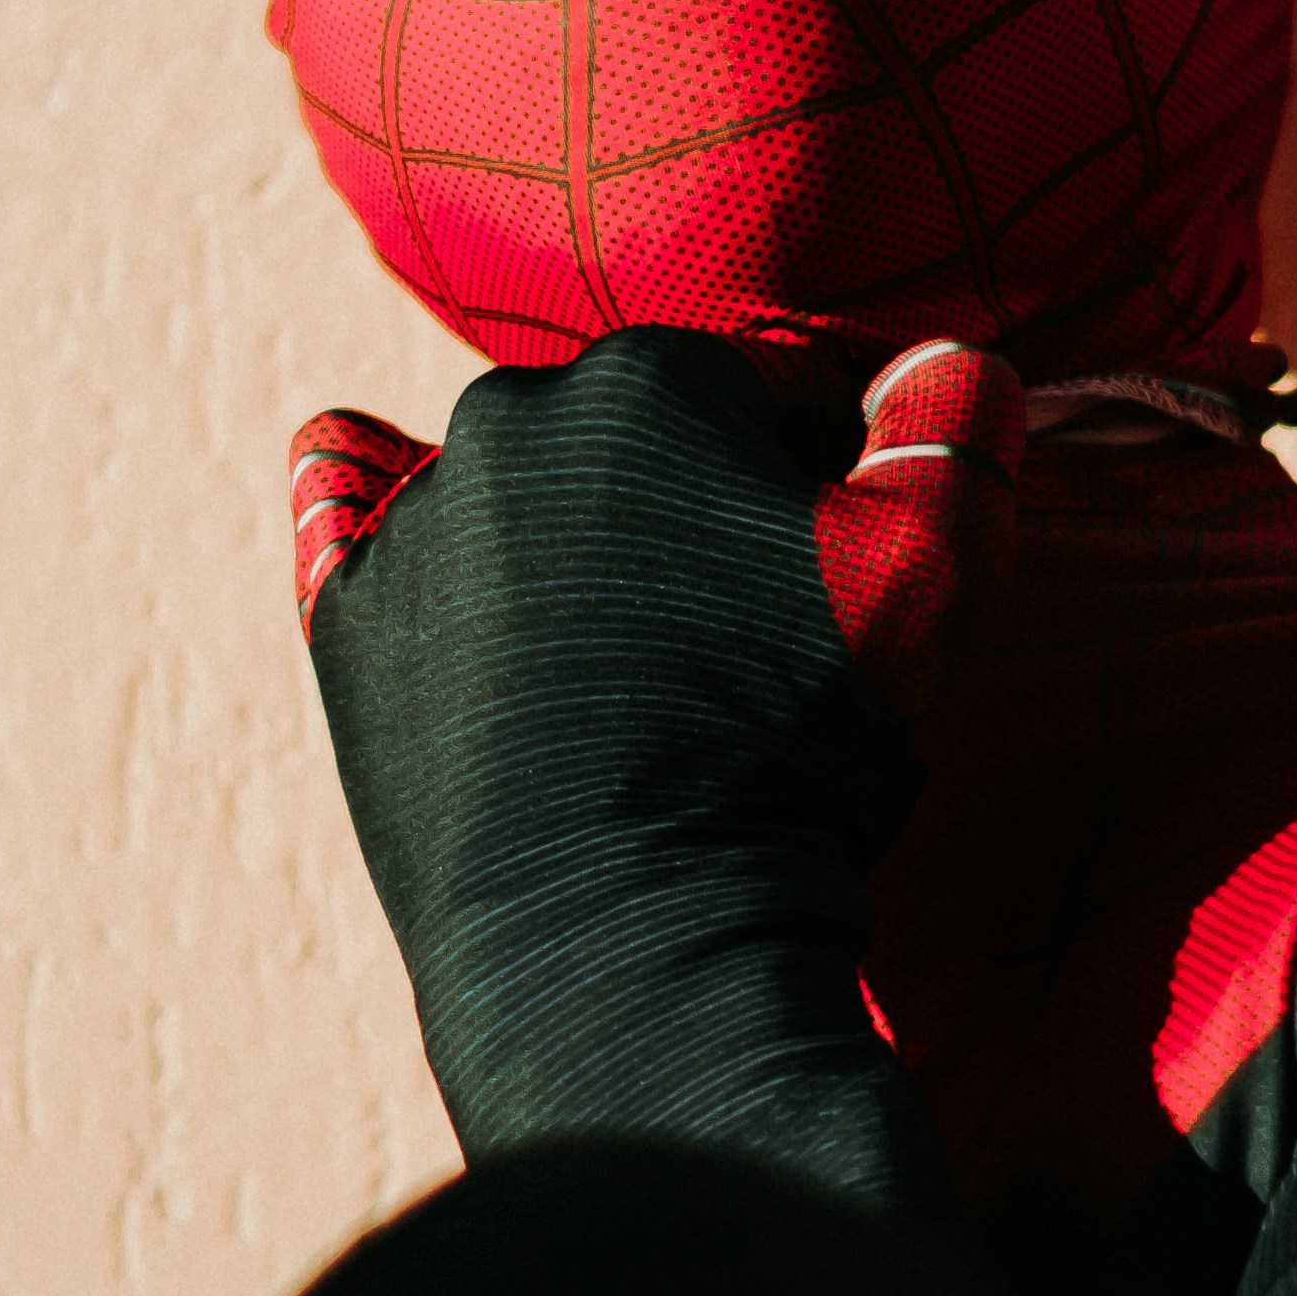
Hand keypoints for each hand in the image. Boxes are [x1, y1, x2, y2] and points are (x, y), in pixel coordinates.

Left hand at [292, 326, 1018, 1214]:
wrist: (619, 940)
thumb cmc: (788, 756)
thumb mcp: (931, 579)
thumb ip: (955, 438)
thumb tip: (948, 354)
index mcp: (653, 378)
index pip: (774, 399)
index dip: (826, 491)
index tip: (830, 589)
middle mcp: (508, 419)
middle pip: (638, 439)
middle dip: (690, 512)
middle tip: (731, 647)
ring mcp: (412, 521)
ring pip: (521, 496)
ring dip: (569, 550)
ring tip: (623, 682)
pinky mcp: (341, 620)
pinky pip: (353, 529)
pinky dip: (409, 548)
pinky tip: (445, 581)